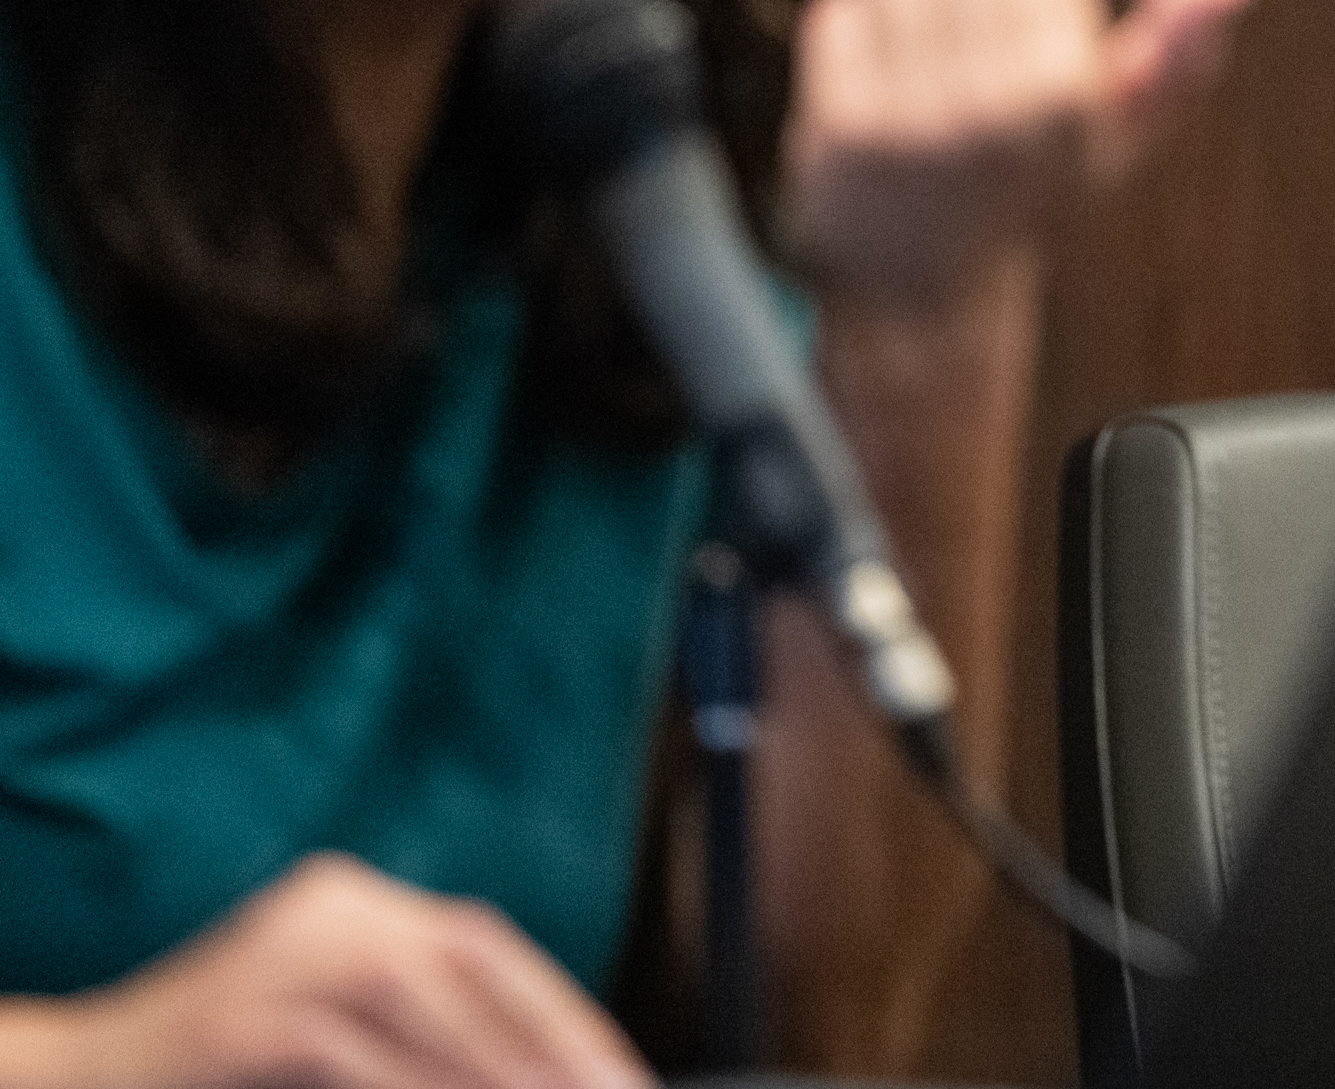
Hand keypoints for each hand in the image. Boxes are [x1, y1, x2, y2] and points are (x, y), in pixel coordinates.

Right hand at [18, 854, 645, 1088]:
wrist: (69, 1083)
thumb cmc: (221, 1073)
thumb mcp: (338, 1036)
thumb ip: (428, 1040)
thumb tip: (548, 1075)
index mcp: (360, 903)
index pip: (490, 951)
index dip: (566, 1018)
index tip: (625, 1080)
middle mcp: (333, 905)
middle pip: (475, 965)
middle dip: (553, 1043)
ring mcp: (283, 948)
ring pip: (424, 1004)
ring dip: (497, 1071)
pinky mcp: (242, 1012)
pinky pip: (351, 1051)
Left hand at [781, 0, 1260, 310]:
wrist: (928, 285)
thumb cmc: (1037, 182)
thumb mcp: (1126, 128)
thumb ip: (1182, 48)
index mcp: (1069, 95)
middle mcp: (991, 109)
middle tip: (966, 2)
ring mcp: (908, 123)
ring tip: (926, 30)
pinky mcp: (836, 133)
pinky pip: (838, 9)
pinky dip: (854, 21)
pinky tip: (880, 67)